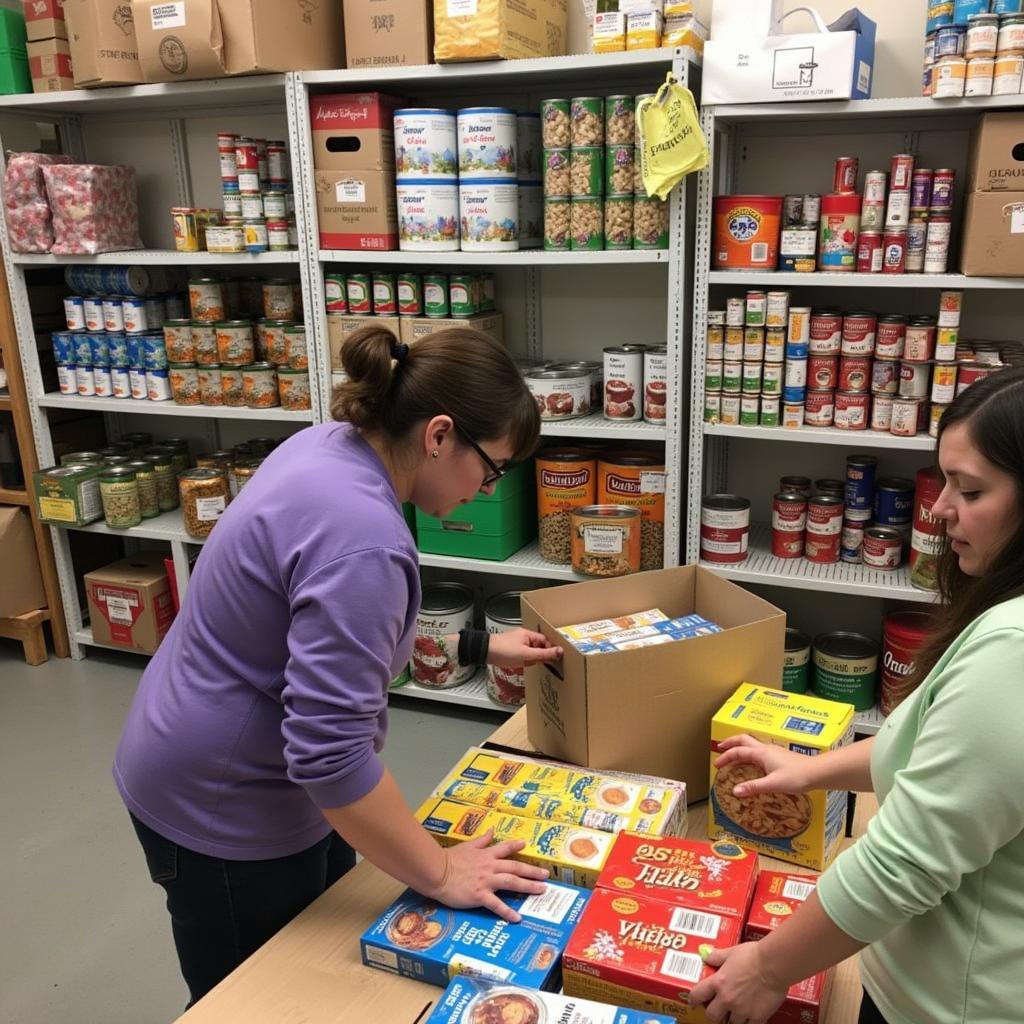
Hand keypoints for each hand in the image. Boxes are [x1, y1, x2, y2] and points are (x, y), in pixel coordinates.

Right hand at [430, 830, 548, 922]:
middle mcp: (490, 867)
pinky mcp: (480, 896)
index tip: (526, 845)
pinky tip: (517, 918)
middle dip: (532, 871)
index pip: (505, 848)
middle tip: (546, 874)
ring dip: (528, 886)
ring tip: (541, 890)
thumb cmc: (449, 859)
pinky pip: (496, 905)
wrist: (437, 871)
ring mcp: (486, 881)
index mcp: (485, 855)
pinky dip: (507, 912)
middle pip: (515, 867)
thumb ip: (481, 840)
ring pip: (511, 882)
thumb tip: (492, 829)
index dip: (516, 846)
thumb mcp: (466, 845)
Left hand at [487, 628, 561, 668]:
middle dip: (538, 656)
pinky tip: (520, 665)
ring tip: (524, 664)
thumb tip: (560, 651)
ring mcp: (517, 643)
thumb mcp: (527, 654)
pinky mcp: (511, 650)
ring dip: (530, 660)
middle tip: (535, 663)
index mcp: (528, 634)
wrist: (484, 652)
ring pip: (530, 653)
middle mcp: (523, 637)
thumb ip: (544, 654)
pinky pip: (523, 655)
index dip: (549, 650)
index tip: (553, 660)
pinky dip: (523, 661)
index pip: (545, 641)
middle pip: (538, 647)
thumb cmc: (504, 651)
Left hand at [689, 942, 788, 1023]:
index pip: (698, 995)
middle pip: (712, 1016)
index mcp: (718, 982)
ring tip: (734, 1014)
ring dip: (731, 1020)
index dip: (693, 999)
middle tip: (717, 1010)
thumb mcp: (731, 952)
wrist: (774, 965)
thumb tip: (707, 955)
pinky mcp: (757, 1017)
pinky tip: (750, 1018)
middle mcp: (727, 999)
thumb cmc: (753, 955)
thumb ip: (718, 956)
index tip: (693, 1001)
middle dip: (713, 1014)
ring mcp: (742, 1011)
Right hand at [714, 734, 816, 796]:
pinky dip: (750, 752)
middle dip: (730, 742)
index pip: (738, 752)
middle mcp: (765, 749)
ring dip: (740, 746)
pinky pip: (759, 750)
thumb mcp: (773, 784)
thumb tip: (734, 791)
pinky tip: (753, 761)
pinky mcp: (779, 756)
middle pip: (744, 739)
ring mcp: (773, 751)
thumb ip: (753, 787)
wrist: (817, 772)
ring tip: (733, 752)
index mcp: (761, 753)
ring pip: (752, 743)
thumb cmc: (796, 777)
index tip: (716, 764)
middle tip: (720, 747)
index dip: (726, 757)